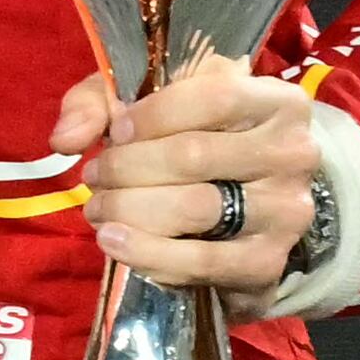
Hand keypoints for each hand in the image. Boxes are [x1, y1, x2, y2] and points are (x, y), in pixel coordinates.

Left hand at [52, 59, 322, 296]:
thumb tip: (64, 138)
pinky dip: (147, 253)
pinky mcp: (268, 262)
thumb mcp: (148, 101)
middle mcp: (294, 154)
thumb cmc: (192, 138)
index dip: (152, 115)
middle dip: (126, 167)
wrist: (247, 210)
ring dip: (129, 208)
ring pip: (194, 207)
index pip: (215, 97)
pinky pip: (200, 261)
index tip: (114, 131)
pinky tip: (114, 242)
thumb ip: (98, 103)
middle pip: (193, 155)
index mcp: (278, 101)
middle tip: (94, 176)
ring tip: (99, 209)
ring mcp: (286, 211)